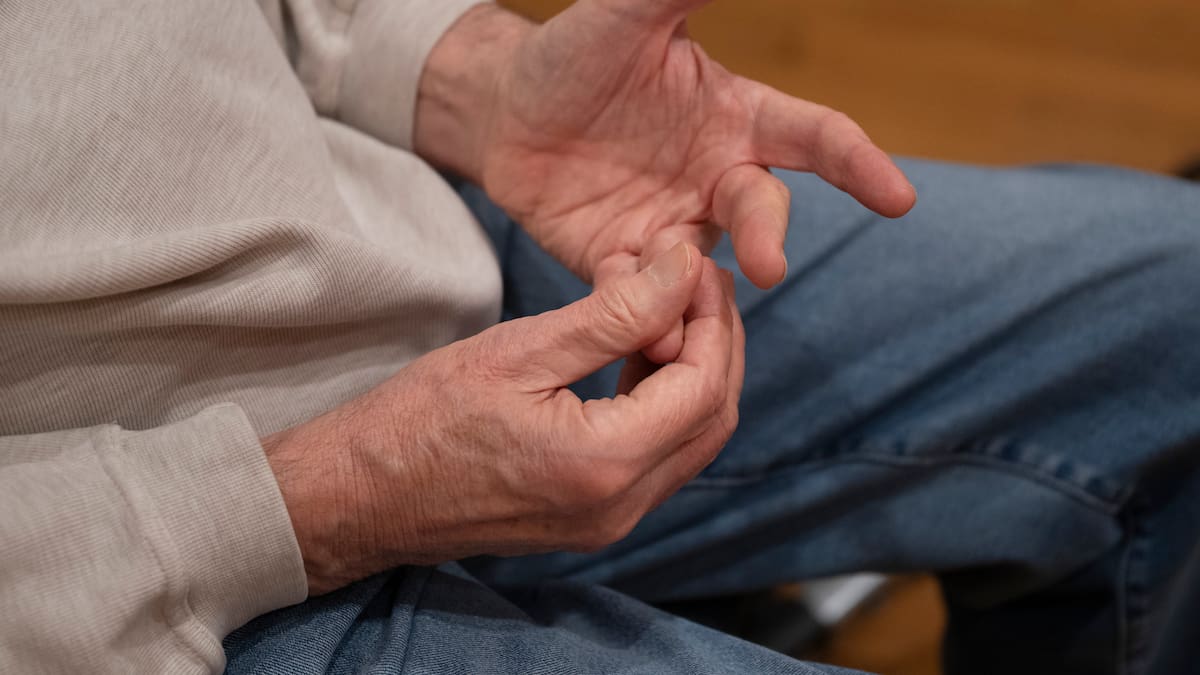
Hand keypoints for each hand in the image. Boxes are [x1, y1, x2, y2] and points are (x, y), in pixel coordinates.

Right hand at [263, 244, 743, 593]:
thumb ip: (613, 314)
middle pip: (712, 419)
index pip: (702, 386)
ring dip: (693, 373)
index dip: (713, 320)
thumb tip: (684, 271)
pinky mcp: (593, 521)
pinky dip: (663, 405)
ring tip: (667, 310)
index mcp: (603, 464)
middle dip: (717, 344)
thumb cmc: (420, 418)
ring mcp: (608, 522)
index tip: (696, 267)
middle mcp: (620, 508)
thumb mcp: (518, 351)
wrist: (361, 496)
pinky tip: (636, 357)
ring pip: (691, 442)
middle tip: (696, 284)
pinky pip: (657, 460)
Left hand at [417, 1, 914, 359]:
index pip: (815, 139)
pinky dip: (646, 318)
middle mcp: (714, 180)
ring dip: (706, 296)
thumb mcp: (627, 14)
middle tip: (769, 266)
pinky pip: (641, 299)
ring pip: (706, 270)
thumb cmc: (575, 55)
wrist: (505, 110)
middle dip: (770, 237)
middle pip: (762, 212)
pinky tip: (648, 337)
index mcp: (736, 119)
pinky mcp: (621, 266)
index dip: (858, 166)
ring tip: (694, 319)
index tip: (898, 199)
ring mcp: (670, 228)